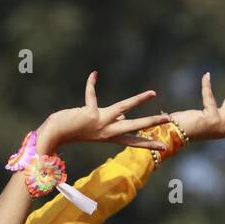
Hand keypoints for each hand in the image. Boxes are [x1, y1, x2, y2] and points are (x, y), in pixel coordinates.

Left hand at [36, 71, 170, 153]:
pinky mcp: (89, 113)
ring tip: (152, 93)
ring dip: (138, 100)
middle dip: (151, 122)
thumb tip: (126, 118)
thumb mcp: (98, 128)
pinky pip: (91, 94)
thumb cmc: (76, 129)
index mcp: (109, 137)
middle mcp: (107, 131)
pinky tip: (94, 75)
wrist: (56, 133)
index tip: (164, 149)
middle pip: (134, 125)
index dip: (148, 144)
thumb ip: (113, 123)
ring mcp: (100, 122)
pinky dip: (91, 84)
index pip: (132, 141)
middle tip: (168, 120)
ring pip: (123, 108)